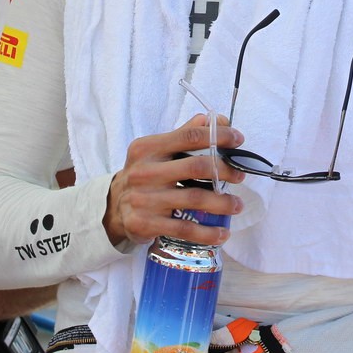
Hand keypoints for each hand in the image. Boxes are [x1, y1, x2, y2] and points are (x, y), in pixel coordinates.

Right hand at [105, 114, 245, 245]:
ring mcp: (145, 199)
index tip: (238, 140)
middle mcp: (145, 171)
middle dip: (225, 170)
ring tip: (237, 205)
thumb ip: (185, 134)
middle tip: (240, 176)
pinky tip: (222, 233)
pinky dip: (208, 232)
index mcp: (148, 148)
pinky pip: (184, 229)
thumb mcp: (156, 150)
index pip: (189, 136)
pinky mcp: (147, 224)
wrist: (113, 207)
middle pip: (195, 167)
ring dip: (222, 203)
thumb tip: (216, 119)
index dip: (218, 137)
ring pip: (194, 199)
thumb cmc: (144, 174)